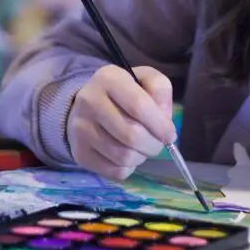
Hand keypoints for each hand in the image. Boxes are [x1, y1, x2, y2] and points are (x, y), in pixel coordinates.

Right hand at [66, 65, 175, 180]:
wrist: (88, 105)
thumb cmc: (124, 92)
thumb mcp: (145, 79)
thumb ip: (160, 90)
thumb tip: (164, 121)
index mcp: (109, 78)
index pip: (138, 105)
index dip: (159, 124)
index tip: (170, 134)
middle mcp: (89, 101)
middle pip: (131, 135)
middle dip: (153, 144)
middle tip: (158, 143)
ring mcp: (80, 128)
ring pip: (123, 156)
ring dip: (141, 157)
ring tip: (142, 148)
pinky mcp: (79, 152)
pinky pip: (114, 171)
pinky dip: (128, 168)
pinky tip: (128, 155)